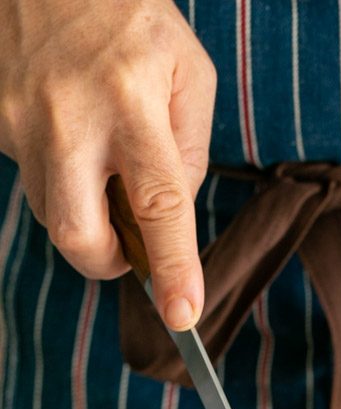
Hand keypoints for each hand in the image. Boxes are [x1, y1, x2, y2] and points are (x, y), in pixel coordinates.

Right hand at [0, 0, 215, 328]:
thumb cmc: (132, 16)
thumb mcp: (189, 73)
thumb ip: (189, 152)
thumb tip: (170, 217)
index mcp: (133, 104)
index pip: (158, 207)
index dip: (173, 268)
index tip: (182, 316)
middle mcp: (70, 118)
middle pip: (77, 234)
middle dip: (106, 262)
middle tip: (129, 249)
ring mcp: (19, 119)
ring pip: (49, 212)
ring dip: (84, 213)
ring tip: (102, 164)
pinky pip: (30, 177)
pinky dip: (59, 175)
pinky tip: (71, 130)